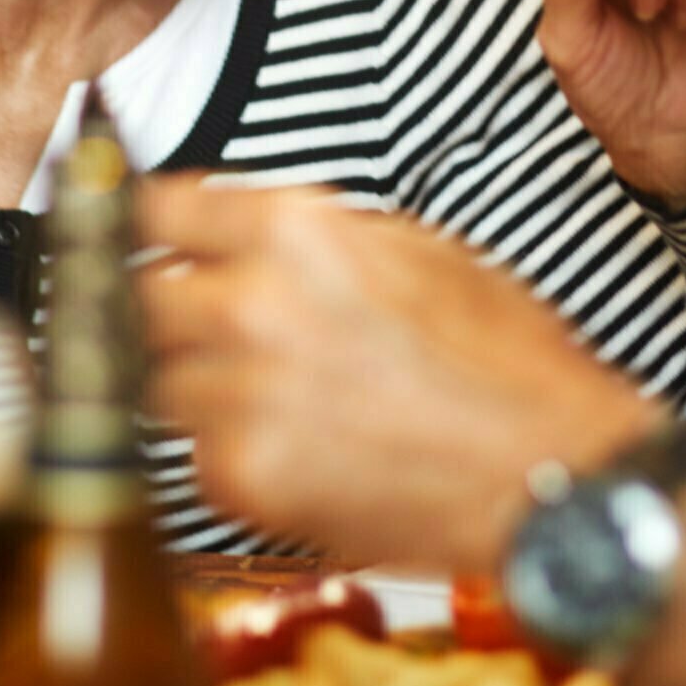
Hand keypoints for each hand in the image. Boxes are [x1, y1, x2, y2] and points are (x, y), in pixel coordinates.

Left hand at [137, 178, 658, 573]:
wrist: (548, 475)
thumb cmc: (507, 364)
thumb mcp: (421, 250)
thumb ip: (317, 234)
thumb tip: (243, 227)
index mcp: (298, 232)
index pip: (159, 208)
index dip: (150, 223)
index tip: (145, 235)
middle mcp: (254, 306)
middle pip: (137, 296)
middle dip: (166, 308)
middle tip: (205, 327)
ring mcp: (240, 397)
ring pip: (157, 380)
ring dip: (197, 384)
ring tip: (268, 396)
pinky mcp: (243, 478)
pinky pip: (196, 455)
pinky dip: (230, 452)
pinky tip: (296, 448)